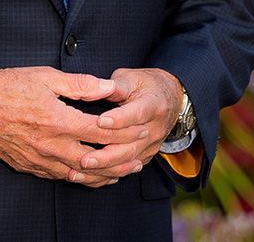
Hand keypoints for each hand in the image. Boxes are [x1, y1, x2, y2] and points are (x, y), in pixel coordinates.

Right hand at [0, 67, 150, 187]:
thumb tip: (109, 86)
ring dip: (105, 174)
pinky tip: (93, 176)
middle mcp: (52, 144)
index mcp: (58, 119)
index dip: (123, 131)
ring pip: (80, 173)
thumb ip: (81, 84)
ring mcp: (41, 159)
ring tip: (125, 172)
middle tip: (140, 158)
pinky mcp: (31, 166)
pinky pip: (62, 177)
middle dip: (121, 159)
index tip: (140, 128)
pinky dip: (82, 178)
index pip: (100, 130)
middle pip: (95, 157)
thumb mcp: (47, 77)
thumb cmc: (10, 86)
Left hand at [66, 68, 181, 183]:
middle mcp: (155, 129)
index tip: (99, 122)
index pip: (136, 114)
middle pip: (131, 145)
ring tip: (83, 168)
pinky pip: (129, 168)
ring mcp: (152, 145)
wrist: (170, 99)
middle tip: (84, 158)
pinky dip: (110, 173)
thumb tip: (95, 88)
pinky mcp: (147, 155)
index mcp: (153, 104)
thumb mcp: (132, 78)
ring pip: (129, 160)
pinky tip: (92, 176)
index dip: (118, 119)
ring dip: (106, 167)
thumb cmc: (145, 85)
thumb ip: (115, 85)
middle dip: (107, 154)